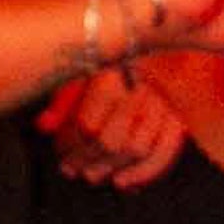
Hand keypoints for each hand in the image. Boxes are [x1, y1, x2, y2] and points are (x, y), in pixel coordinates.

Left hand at [38, 65, 190, 191]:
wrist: (155, 41)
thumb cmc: (112, 57)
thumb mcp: (82, 67)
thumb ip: (62, 98)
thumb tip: (43, 126)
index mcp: (110, 73)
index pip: (87, 124)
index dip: (70, 145)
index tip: (60, 152)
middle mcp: (138, 91)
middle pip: (111, 142)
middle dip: (87, 160)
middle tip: (71, 168)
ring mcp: (163, 106)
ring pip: (136, 151)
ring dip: (110, 169)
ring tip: (91, 175)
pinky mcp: (179, 118)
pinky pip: (165, 153)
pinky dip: (144, 173)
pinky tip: (124, 182)